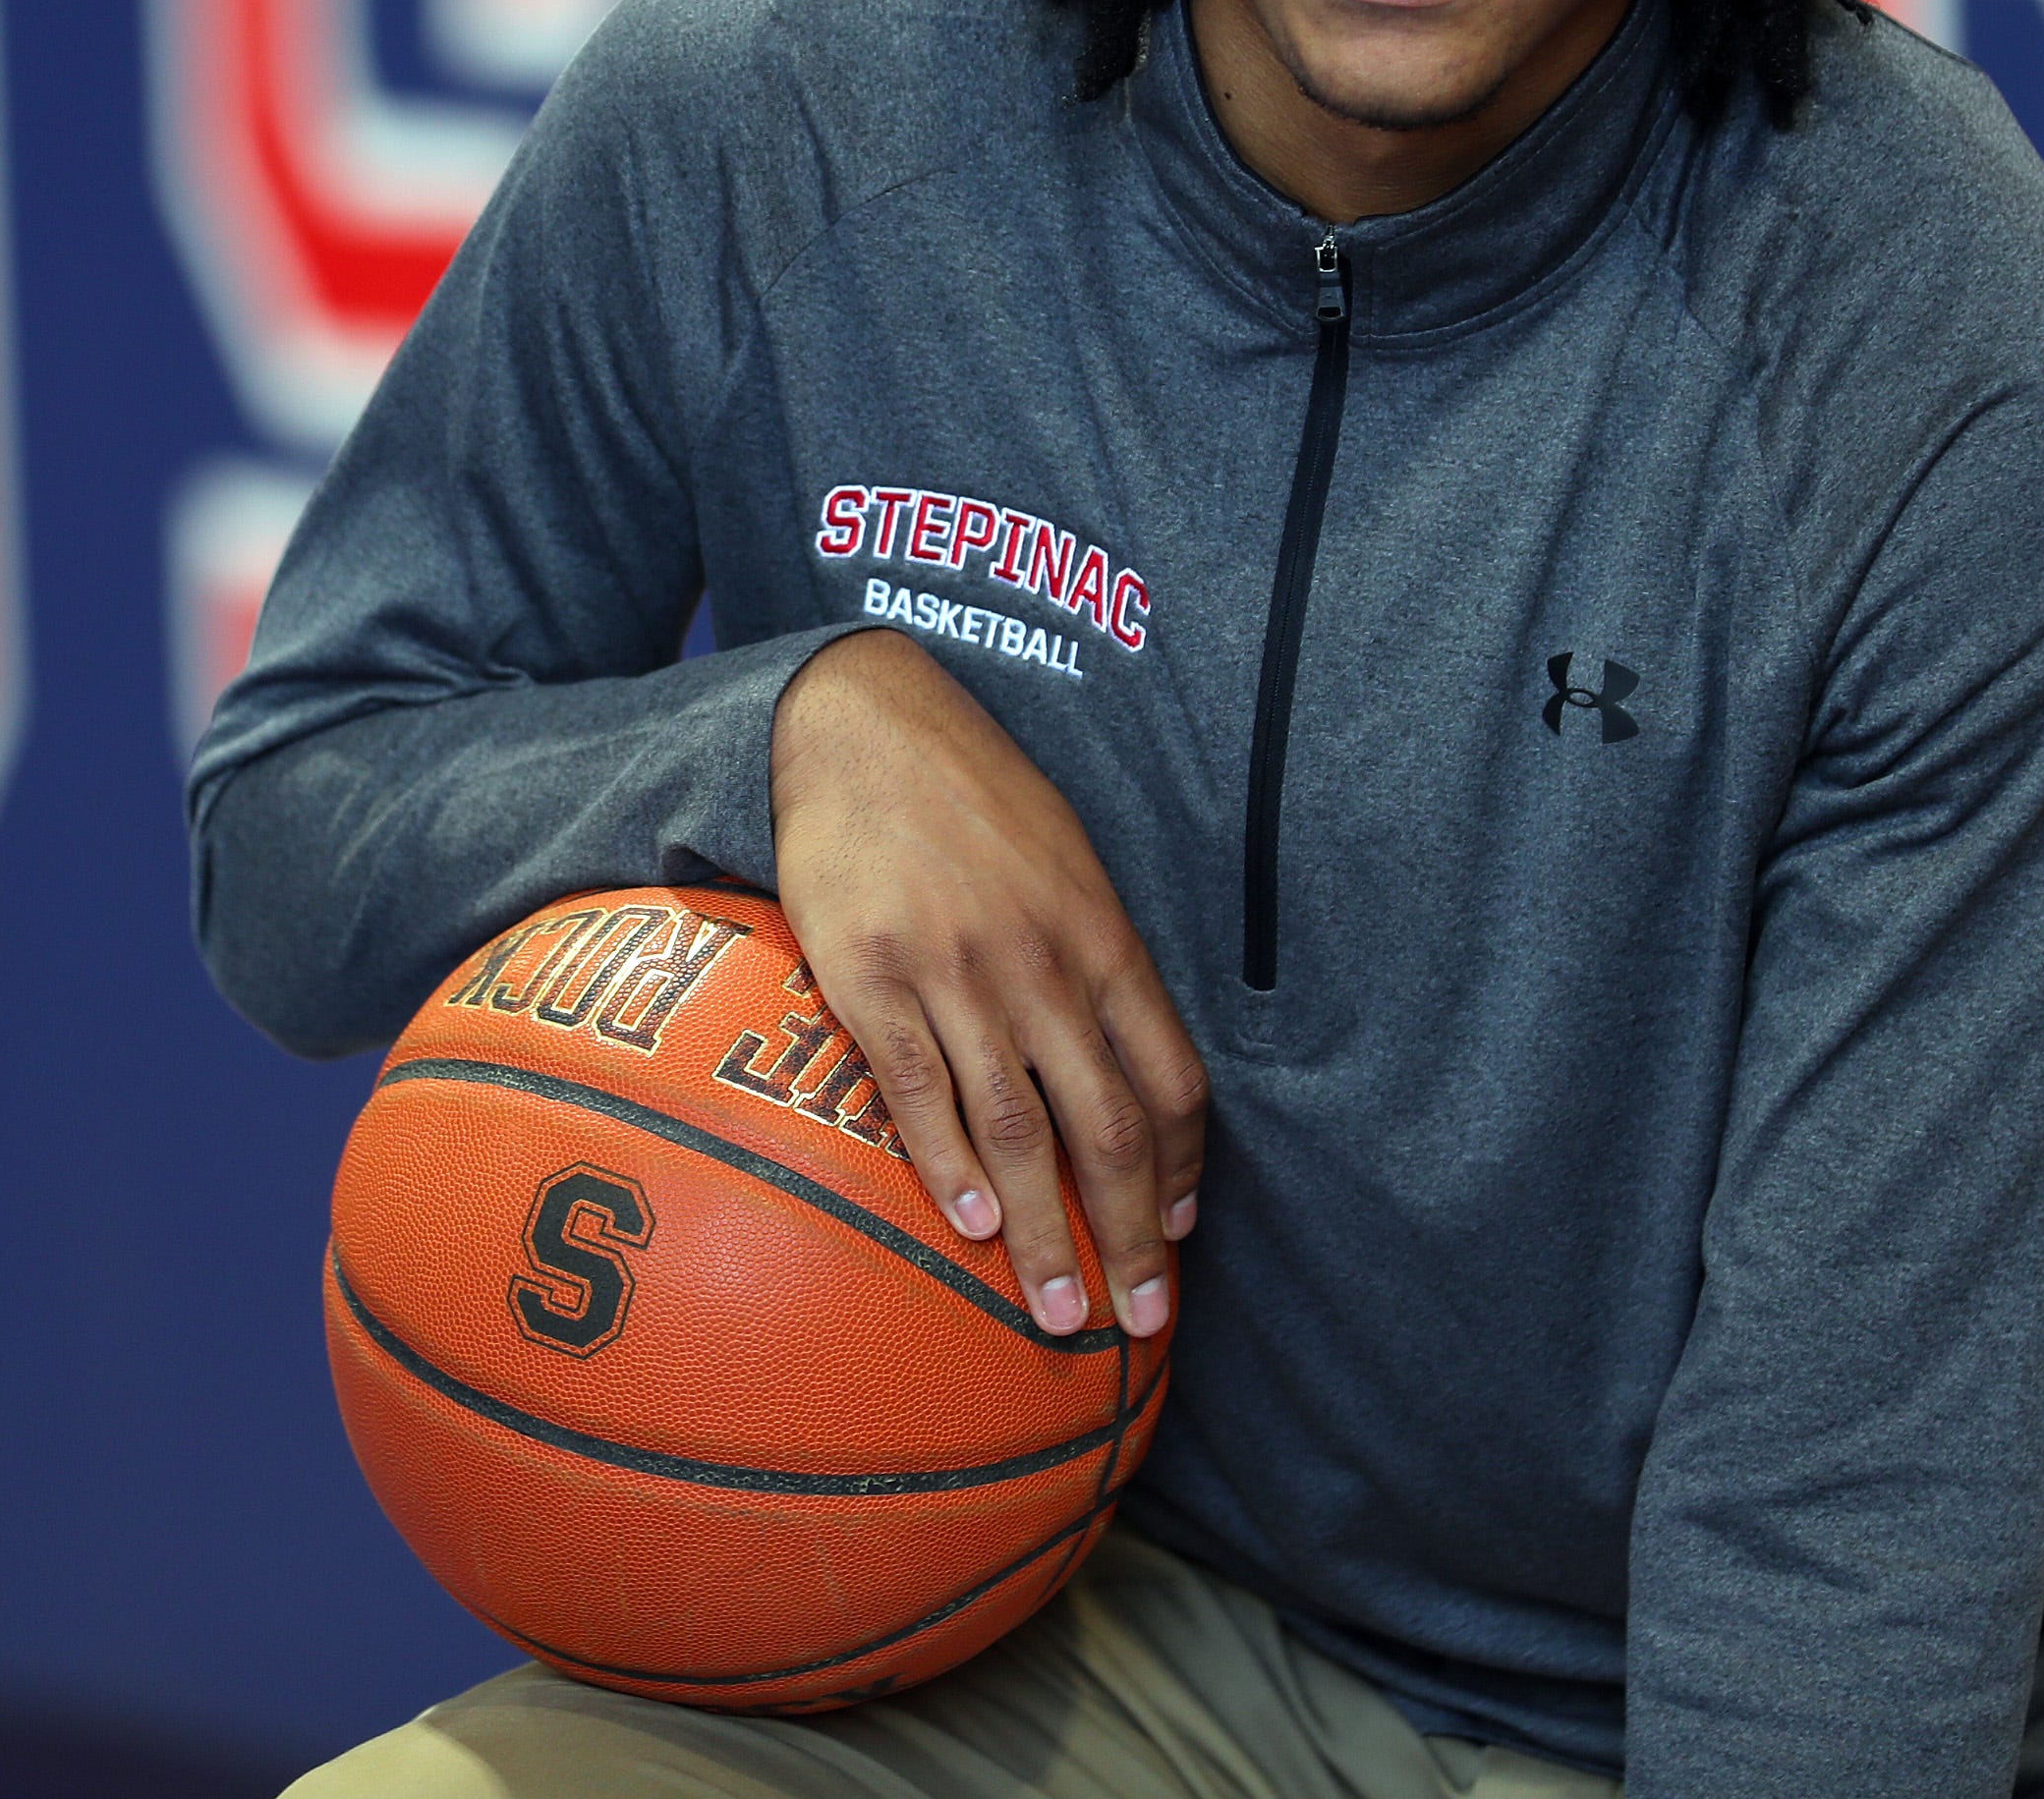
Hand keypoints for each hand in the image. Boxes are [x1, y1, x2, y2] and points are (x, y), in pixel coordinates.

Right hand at [769, 627, 1206, 1337]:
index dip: (1181, 1169)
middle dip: (1129, 1237)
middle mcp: (1041, 963)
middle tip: (1139, 1319)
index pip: (1169, 1078)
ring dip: (1045, 1234)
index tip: (1178, 1235)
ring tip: (1057, 1313)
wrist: (862, 723)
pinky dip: (949, 1168)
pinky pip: (919, 1090)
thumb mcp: (1068, 864)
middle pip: (1106, 1127)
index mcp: (1101, 936)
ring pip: (1017, 1130)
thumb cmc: (973, 798)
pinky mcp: (868, 977)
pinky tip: (972, 1226)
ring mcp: (956, 973)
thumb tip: (1128, 1063)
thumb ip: (1097, 962)